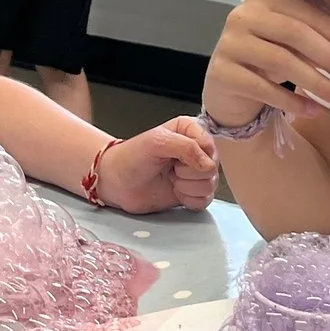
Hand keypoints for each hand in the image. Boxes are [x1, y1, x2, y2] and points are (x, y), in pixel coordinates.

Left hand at [95, 118, 218, 213]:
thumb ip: (186, 147)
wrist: (117, 182)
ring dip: (187, 186)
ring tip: (170, 179)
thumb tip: (207, 164)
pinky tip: (175, 192)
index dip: (195, 156)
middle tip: (170, 168)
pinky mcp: (193, 192)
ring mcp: (195, 172)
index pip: (209, 145)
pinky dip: (190, 200)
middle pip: (212, 167)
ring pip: (210, 185)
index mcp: (190, 131)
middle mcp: (196, 150)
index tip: (174, 157)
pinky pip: (206, 200)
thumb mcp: (156, 142)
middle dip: (188, 173)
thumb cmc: (131, 158)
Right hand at [203, 0, 329, 128]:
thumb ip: (323, 40)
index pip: (311, 15)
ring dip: (317, 82)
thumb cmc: (270, 59)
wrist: (230, 87)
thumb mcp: (296, 44)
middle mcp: (243, 14)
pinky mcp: (221, 72)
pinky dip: (292, 101)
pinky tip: (313, 111)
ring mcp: (229, 42)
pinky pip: (263, 88)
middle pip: (296, 34)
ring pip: (281, 61)